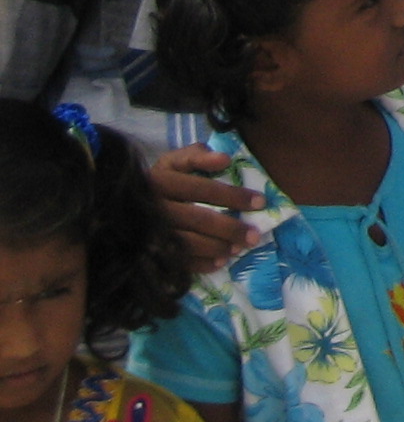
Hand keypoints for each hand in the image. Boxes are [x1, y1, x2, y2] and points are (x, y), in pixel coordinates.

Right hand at [150, 145, 263, 269]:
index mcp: (161, 181)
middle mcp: (155, 208)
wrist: (124, 203)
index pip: (202, 189)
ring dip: (216, 247)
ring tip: (238, 249)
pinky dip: (199, 264)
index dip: (232, 196)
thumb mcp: (174, 161)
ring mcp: (149, 232)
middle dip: (230, 228)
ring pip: (187, 244)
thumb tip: (225, 160)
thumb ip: (197, 156)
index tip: (260, 202)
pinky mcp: (149, 251)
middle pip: (197, 219)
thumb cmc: (162, 180)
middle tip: (254, 236)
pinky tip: (219, 263)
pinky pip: (176, 262)